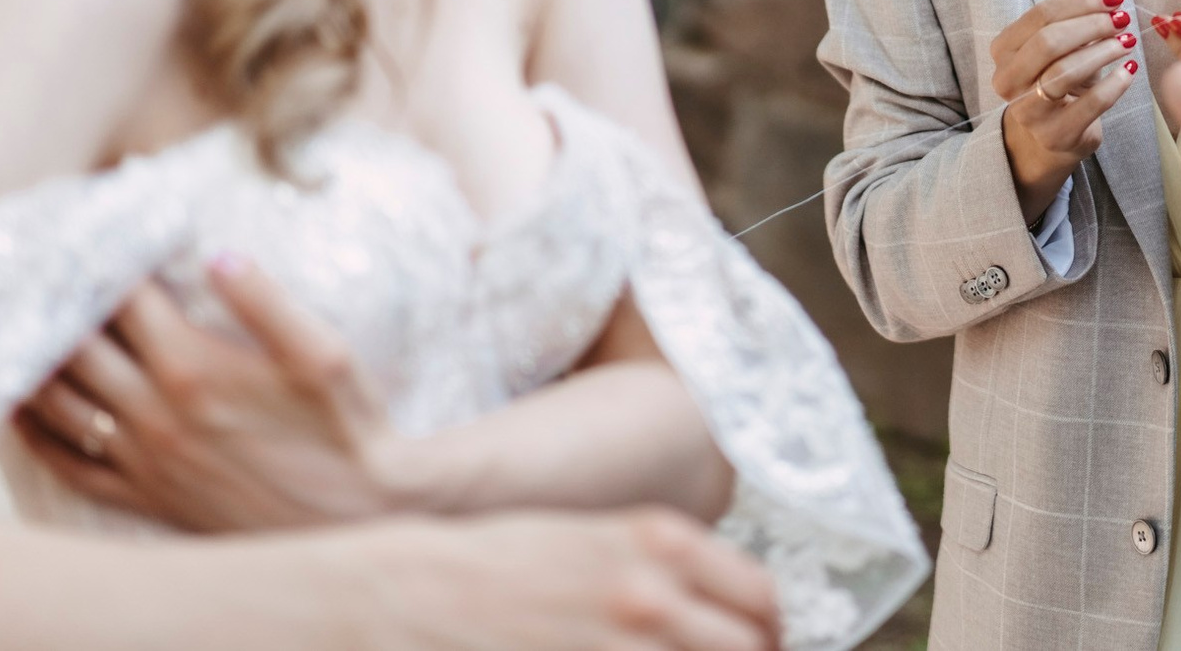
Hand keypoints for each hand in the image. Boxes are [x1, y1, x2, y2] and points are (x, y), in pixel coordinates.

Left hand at [18, 254, 404, 530]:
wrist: (356, 514)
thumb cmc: (347, 429)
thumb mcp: (324, 354)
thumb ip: (267, 301)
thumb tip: (217, 254)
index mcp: (193, 368)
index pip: (126, 299)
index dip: (104, 259)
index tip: (90, 230)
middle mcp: (155, 413)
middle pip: (77, 346)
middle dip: (59, 303)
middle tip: (42, 271)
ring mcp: (144, 459)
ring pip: (60, 404)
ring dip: (35, 364)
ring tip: (20, 328)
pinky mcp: (147, 494)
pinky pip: (70, 465)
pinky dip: (37, 436)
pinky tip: (26, 413)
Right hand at [390, 507, 779, 650]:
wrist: (408, 594)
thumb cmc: (498, 569)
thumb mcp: (592, 541)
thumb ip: (663, 570)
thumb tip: (723, 613)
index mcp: (659, 541)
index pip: (760, 597)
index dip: (772, 633)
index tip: (766, 647)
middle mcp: (650, 591)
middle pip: (750, 648)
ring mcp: (618, 644)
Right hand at [990, 0, 1137, 224]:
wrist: (1049, 139)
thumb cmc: (1057, 83)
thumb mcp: (1058, 51)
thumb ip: (1075, 24)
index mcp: (1003, 50)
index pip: (1040, 15)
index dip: (1080, 2)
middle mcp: (1007, 81)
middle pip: (1048, 41)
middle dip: (1091, 25)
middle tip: (1121, 18)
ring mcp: (1029, 112)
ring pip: (1064, 72)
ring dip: (1103, 51)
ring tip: (1127, 40)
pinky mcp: (1056, 135)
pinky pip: (1091, 103)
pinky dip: (1115, 83)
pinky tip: (1129, 71)